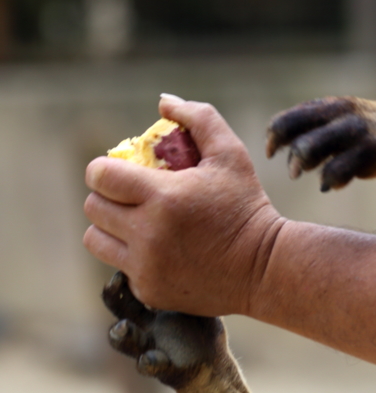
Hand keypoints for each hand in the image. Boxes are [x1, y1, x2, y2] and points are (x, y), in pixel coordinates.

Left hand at [84, 96, 285, 316]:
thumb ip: (199, 119)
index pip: (100, 176)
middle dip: (108, 194)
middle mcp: (147, 234)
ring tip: (137, 220)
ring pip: (96, 239)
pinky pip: (119, 266)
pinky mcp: (148, 291)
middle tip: (132, 193)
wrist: (264, 267)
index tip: (120, 170)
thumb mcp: (231, 155)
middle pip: (93, 207)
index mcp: (164, 197)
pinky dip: (132, 254)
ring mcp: (145, 266)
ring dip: (110, 226)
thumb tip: (165, 101)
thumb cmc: (247, 204)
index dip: (103, 169)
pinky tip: (159, 247)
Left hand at [266, 96, 375, 190]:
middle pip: (296, 137)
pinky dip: (331, 180)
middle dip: (292, 159)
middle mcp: (339, 116)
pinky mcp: (371, 150)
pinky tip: (334, 183)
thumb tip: (274, 145)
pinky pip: (337, 170)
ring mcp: (355, 132)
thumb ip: (308, 128)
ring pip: (310, 149)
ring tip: (316, 176)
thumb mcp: (335, 119)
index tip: (272, 153)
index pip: (287, 121)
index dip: (274, 139)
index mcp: (327, 107)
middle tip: (295, 172)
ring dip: (305, 166)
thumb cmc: (360, 127)